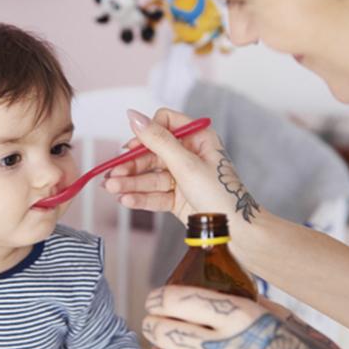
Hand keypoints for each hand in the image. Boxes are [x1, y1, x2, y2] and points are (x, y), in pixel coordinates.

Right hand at [104, 108, 261, 225]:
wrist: (237, 233)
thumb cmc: (221, 195)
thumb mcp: (186, 164)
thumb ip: (158, 140)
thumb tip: (133, 116)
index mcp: (198, 138)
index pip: (165, 123)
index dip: (146, 134)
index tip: (131, 147)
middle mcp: (190, 155)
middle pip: (152, 153)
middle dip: (131, 166)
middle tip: (111, 176)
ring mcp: (183, 177)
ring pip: (150, 176)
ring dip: (130, 183)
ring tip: (111, 190)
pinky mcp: (178, 198)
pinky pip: (155, 194)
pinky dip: (140, 197)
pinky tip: (125, 200)